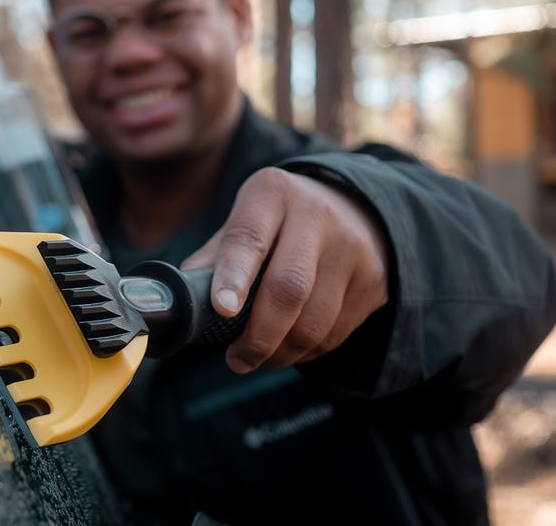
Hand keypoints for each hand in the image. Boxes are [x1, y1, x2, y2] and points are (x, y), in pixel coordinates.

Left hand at [183, 168, 389, 373]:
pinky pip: (336, 333)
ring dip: (281, 352)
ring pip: (315, 321)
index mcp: (272, 194)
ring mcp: (352, 248)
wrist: (356, 207)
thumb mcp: (246, 219)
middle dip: (259, 336)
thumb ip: (215, 257)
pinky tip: (290, 348)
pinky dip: (307, 352)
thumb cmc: (281, 221)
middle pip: (289, 288)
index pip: (249, 238)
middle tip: (237, 360)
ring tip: (258, 358)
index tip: (222, 309)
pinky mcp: (374, 280)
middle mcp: (317, 216)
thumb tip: (181, 300)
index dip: (234, 276)